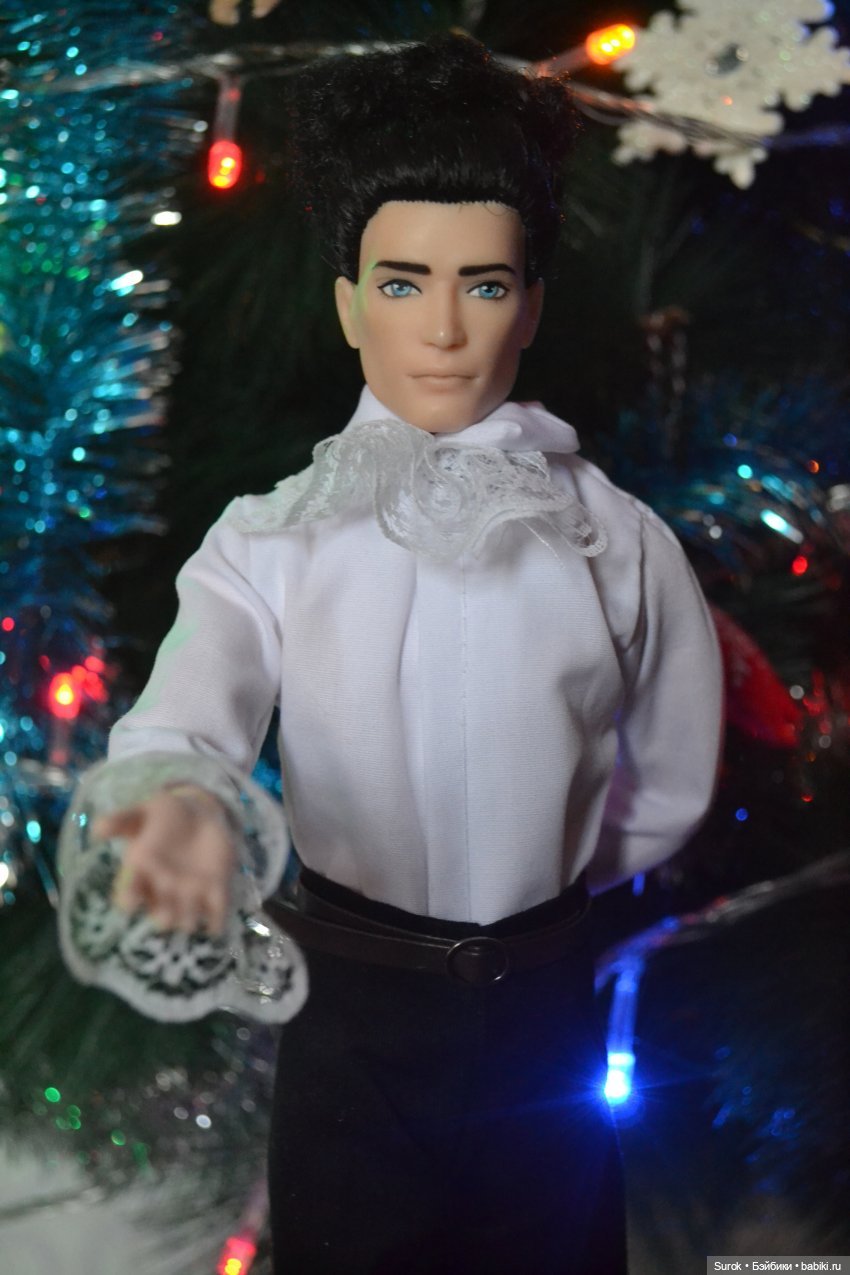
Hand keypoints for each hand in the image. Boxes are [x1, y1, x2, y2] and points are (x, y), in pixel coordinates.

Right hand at [95, 786, 236, 935]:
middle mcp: (163, 889)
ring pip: (187, 916)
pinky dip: (217, 920)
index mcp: (142, 873)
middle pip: (160, 912)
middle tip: (165, 917)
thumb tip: (97, 828)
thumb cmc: (163, 815)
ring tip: (190, 922)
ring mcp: (189, 892)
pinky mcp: (215, 888)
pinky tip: (216, 927)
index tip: (129, 903)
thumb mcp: (141, 813)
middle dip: (163, 917)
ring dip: (189, 920)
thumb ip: (121, 820)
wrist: (197, 814)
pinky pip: (217, 909)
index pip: (130, 893)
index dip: (129, 900)